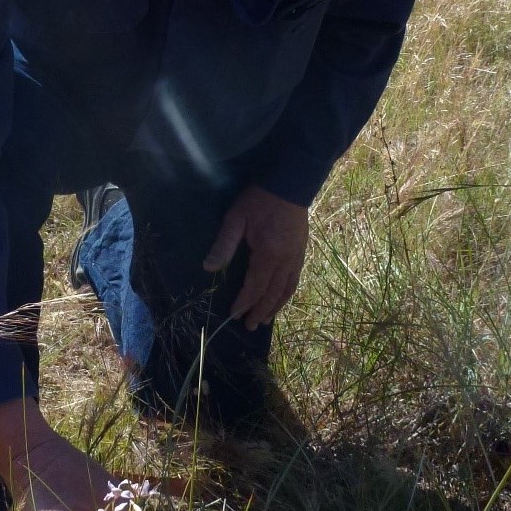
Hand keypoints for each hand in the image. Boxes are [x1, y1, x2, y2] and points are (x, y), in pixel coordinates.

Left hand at [202, 184, 309, 329]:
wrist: (290, 183)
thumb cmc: (259, 200)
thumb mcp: (236, 218)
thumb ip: (224, 244)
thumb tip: (208, 268)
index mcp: (269, 254)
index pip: (255, 286)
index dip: (244, 302)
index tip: (234, 315)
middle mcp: (286, 260)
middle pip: (273, 293)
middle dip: (261, 311)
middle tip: (250, 327)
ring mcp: (297, 257)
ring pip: (287, 289)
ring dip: (276, 306)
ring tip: (266, 319)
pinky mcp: (302, 251)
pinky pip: (295, 279)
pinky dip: (287, 293)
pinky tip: (281, 298)